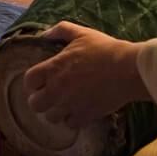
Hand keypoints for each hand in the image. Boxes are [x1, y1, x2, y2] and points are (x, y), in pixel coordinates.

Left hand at [21, 22, 148, 128]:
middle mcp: (57, 89)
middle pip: (35, 105)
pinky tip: (78, 111)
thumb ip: (60, 30)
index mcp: (53, 68)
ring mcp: (70, 105)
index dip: (32, 83)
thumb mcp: (81, 33)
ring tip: (64, 105)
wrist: (128, 70)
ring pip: (51, 118)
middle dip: (40, 100)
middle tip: (50, 95)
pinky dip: (72, 120)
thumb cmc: (105, 50)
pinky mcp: (85, 116)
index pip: (29, 81)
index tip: (39, 82)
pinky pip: (70, 125)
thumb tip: (44, 34)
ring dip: (55, 111)